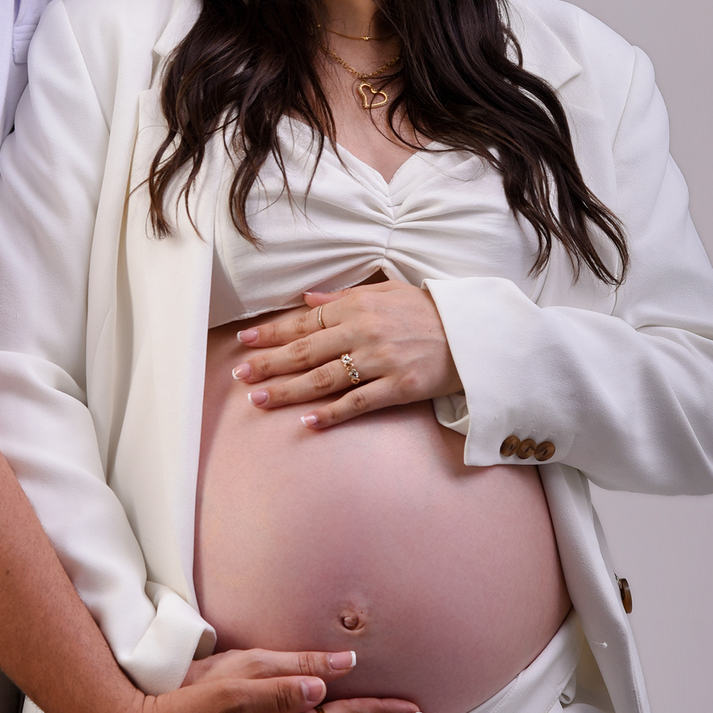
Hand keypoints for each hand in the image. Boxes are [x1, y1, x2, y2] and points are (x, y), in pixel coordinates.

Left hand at [229, 278, 461, 428]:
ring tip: (259, 399)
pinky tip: (307, 421)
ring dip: (288, 390)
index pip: (305, 322)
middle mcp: (364, 332)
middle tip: (240, 375)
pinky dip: (331, 413)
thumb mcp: (385, 291)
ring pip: (324, 378)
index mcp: (357, 306)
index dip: (273, 332)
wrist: (473, 333)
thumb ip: (343, 296)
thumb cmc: (426, 311)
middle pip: (306, 351)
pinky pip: (358, 402)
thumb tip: (306, 301)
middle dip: (269, 363)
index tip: (246, 341)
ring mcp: (380, 361)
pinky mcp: (398, 386)